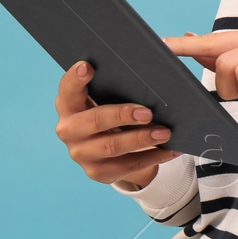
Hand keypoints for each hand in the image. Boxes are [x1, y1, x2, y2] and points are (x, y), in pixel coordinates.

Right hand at [54, 60, 181, 188]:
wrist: (108, 150)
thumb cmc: (110, 112)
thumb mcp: (106, 98)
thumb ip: (114, 86)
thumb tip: (150, 69)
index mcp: (68, 105)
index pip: (67, 90)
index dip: (75, 79)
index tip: (87, 66)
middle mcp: (69, 130)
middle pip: (95, 121)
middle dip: (122, 115)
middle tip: (148, 113)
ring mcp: (82, 154)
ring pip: (112, 147)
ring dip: (142, 139)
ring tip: (165, 132)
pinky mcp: (98, 172)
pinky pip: (129, 165)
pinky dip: (153, 157)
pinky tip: (170, 149)